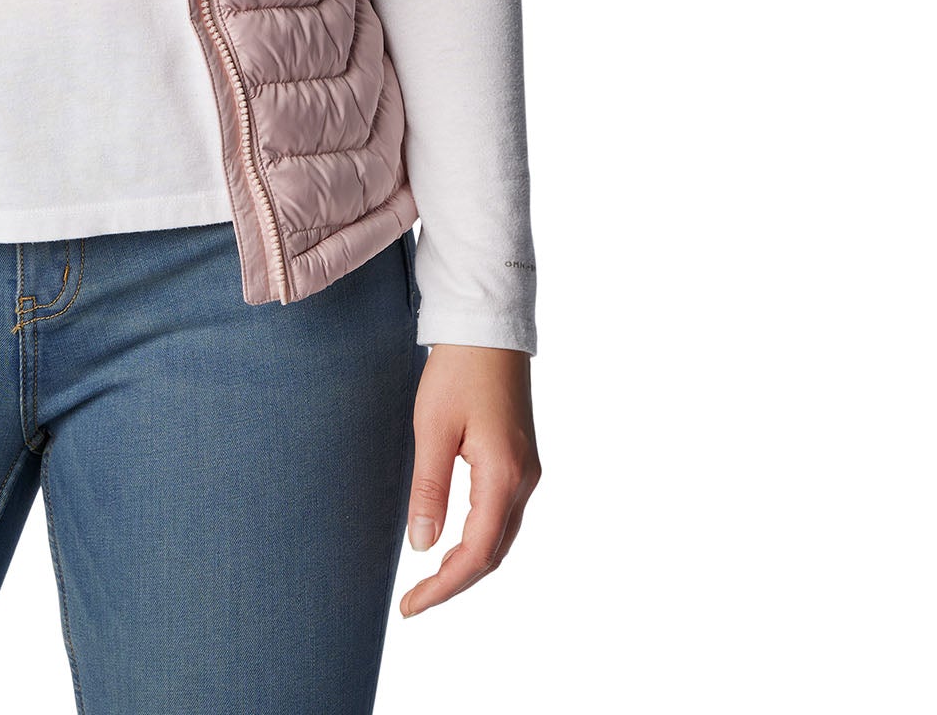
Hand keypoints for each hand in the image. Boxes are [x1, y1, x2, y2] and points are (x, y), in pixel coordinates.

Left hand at [400, 343, 539, 617]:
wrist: (487, 329)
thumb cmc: (457, 371)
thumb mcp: (432, 427)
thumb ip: (429, 488)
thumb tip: (422, 546)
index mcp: (503, 476)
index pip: (477, 554)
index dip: (444, 587)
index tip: (410, 607)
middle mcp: (524, 481)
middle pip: (493, 553)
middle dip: (455, 583)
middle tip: (413, 602)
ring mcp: (527, 471)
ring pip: (500, 537)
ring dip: (467, 564)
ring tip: (427, 581)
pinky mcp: (520, 460)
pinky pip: (502, 516)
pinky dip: (478, 539)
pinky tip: (452, 541)